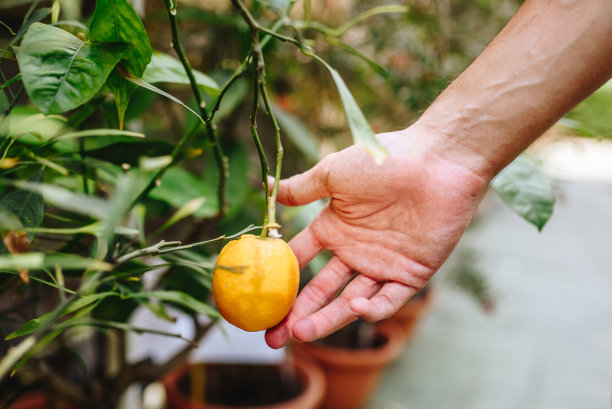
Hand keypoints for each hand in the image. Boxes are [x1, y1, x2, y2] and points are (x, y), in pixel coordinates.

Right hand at [265, 127, 488, 348]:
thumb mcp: (333, 173)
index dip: (279, 281)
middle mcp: (355, 251)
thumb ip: (302, 188)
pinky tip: (356, 309)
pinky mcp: (411, 274)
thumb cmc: (383, 160)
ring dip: (327, 319)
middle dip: (297, 314)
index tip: (258, 301)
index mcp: (334, 229)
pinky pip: (389, 299)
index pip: (300, 261)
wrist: (435, 160)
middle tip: (274, 337)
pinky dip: (374, 309)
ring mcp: (382, 265)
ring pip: (350, 302)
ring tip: (301, 334)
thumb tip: (268, 189)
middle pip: (321, 290)